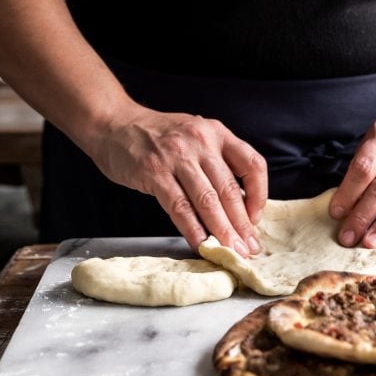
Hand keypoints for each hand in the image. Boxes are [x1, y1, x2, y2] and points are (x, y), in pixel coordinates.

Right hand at [88, 103, 267, 253]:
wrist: (115, 124)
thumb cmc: (158, 135)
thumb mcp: (195, 135)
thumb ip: (216, 161)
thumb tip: (238, 203)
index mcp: (217, 132)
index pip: (252, 164)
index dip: (259, 194)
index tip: (256, 218)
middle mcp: (201, 141)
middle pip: (229, 189)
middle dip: (242, 224)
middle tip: (249, 249)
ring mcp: (177, 156)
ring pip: (207, 200)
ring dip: (221, 231)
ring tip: (230, 251)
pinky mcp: (154, 172)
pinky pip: (179, 206)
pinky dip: (192, 229)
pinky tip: (200, 244)